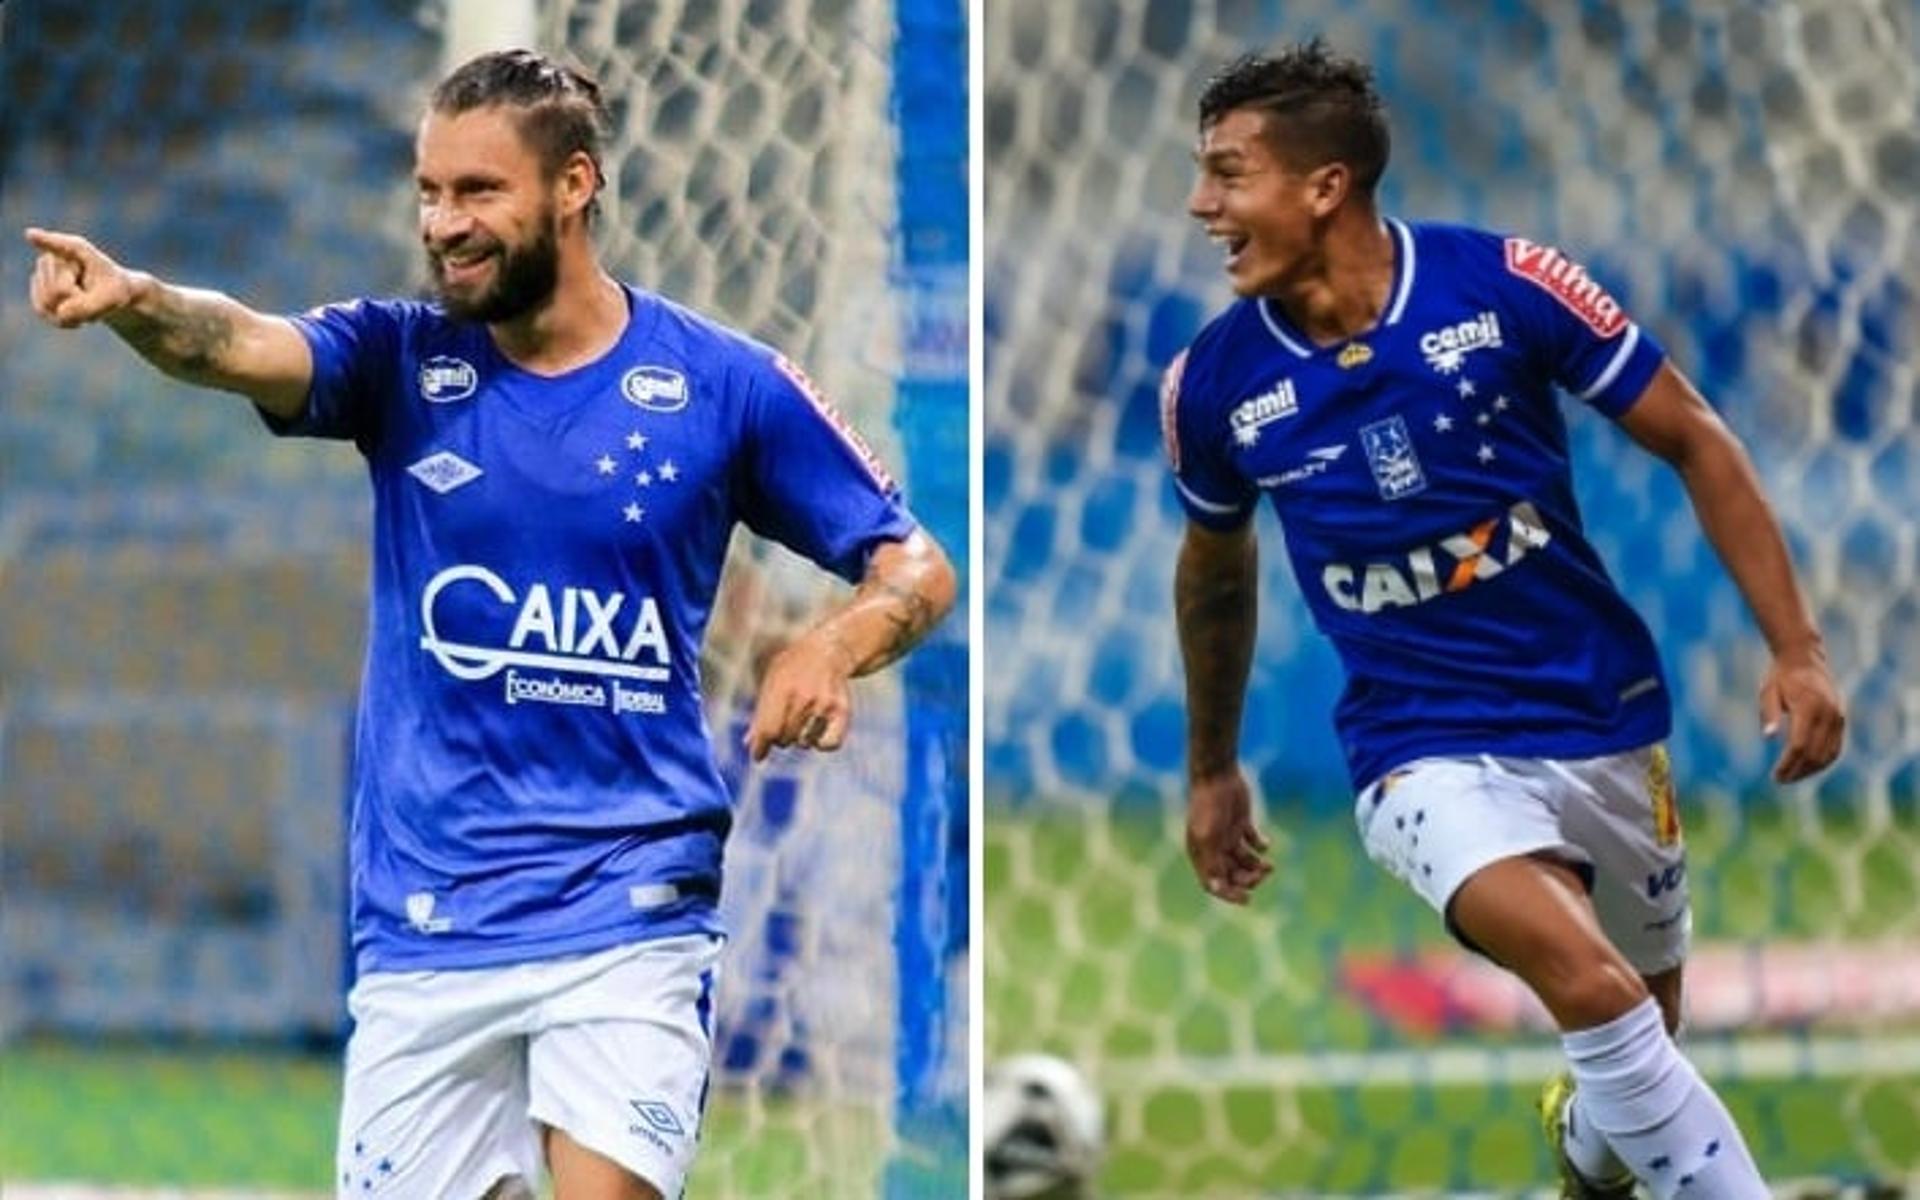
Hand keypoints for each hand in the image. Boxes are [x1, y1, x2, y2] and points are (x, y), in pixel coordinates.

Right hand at [25, 227, 139, 327]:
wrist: (106, 295)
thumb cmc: (112, 291)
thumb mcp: (110, 301)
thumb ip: (88, 307)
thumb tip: (60, 314)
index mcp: (78, 251)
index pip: (62, 247)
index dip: (46, 241)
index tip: (32, 235)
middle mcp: (54, 257)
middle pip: (57, 291)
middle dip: (75, 301)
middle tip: (89, 296)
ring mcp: (41, 272)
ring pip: (49, 302)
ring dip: (69, 311)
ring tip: (82, 302)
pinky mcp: (36, 290)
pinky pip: (43, 311)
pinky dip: (60, 317)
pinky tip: (72, 311)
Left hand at [744, 632, 856, 761]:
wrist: (828, 651)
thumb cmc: (793, 669)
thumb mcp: (771, 681)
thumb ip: (760, 712)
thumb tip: (749, 743)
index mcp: (781, 688)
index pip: (768, 729)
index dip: (760, 746)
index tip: (757, 756)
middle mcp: (804, 697)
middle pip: (784, 739)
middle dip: (780, 737)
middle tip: (785, 723)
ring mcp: (824, 705)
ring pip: (804, 743)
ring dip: (800, 738)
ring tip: (803, 719)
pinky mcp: (842, 711)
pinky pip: (829, 744)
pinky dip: (821, 744)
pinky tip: (817, 733)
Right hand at [1185, 769, 1272, 903]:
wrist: (1217, 775)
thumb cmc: (1209, 806)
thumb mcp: (1208, 837)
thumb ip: (1211, 862)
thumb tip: (1215, 889)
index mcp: (1200, 854)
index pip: (1213, 884)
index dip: (1229, 894)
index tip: (1247, 899)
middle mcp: (1213, 848)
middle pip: (1231, 875)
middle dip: (1248, 879)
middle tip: (1262, 874)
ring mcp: (1228, 836)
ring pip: (1244, 862)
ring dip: (1257, 867)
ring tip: (1269, 866)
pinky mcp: (1241, 824)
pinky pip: (1253, 843)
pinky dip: (1261, 847)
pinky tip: (1265, 844)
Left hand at [1759, 643, 1845, 782]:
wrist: (1804, 658)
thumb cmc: (1780, 676)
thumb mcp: (1768, 691)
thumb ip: (1769, 714)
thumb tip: (1768, 737)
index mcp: (1808, 707)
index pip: (1799, 745)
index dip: (1788, 764)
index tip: (1775, 776)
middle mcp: (1827, 713)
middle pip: (1814, 754)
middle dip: (1798, 771)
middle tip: (1781, 780)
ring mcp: (1837, 716)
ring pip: (1829, 754)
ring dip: (1811, 770)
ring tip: (1792, 777)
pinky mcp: (1841, 718)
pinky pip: (1836, 747)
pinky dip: (1824, 761)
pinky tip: (1808, 767)